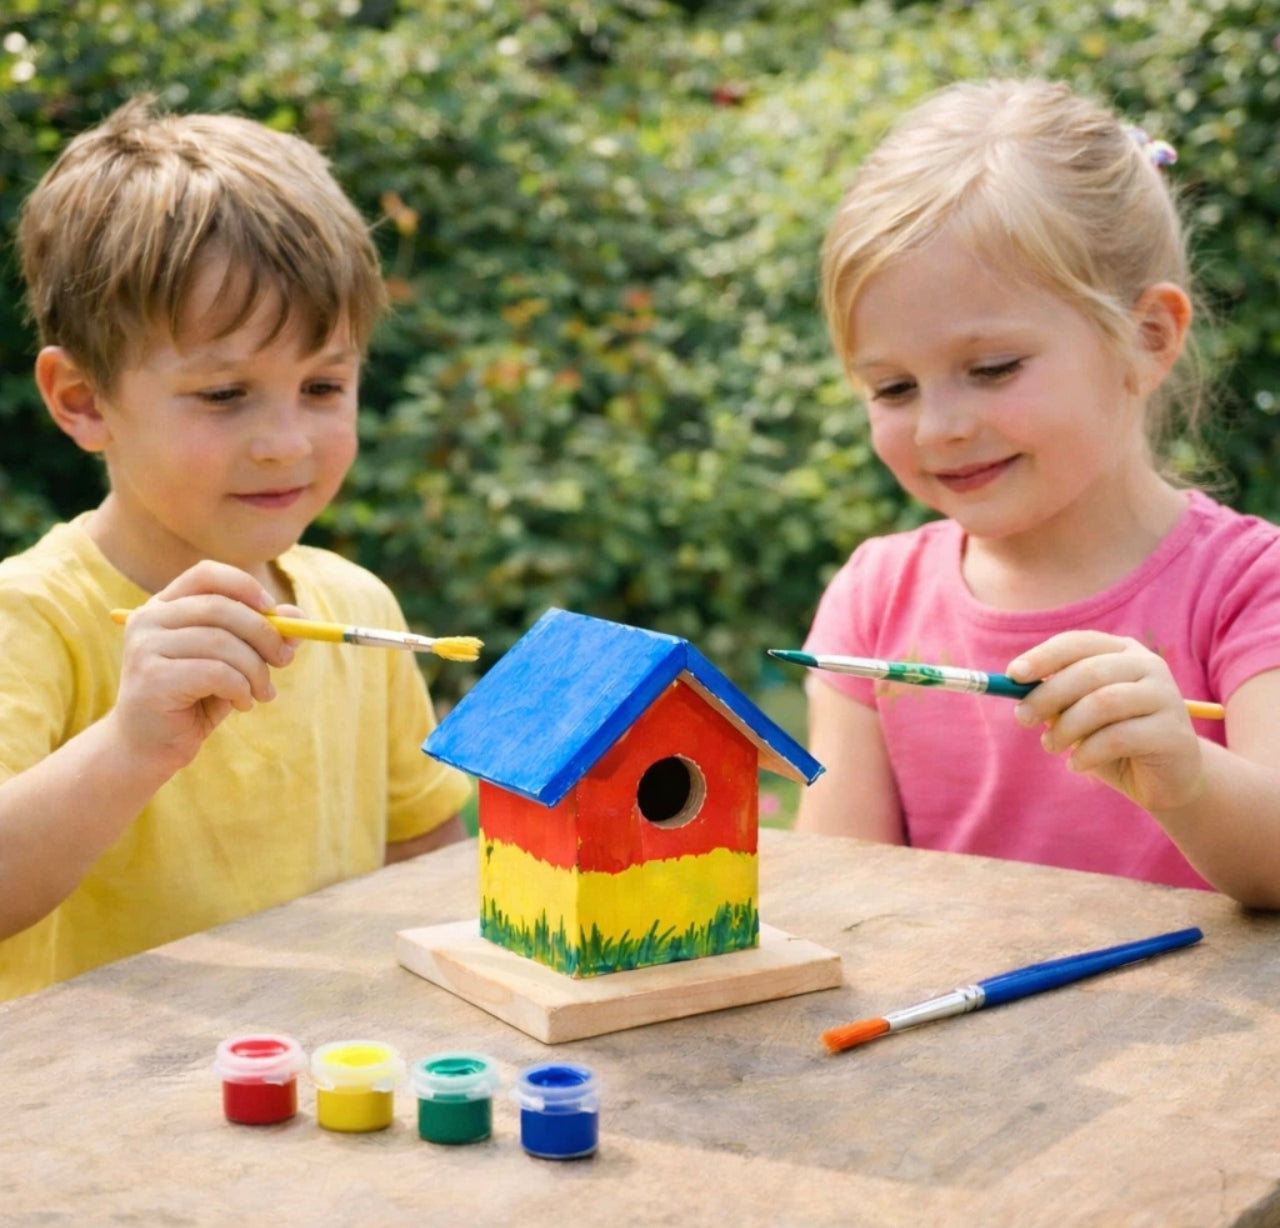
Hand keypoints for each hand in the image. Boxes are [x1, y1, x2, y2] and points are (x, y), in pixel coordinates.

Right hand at [107, 560, 300, 776]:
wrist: (149, 747)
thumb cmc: (194, 700)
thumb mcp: (233, 663)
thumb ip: (260, 638)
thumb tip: (299, 618)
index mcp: (164, 606)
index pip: (207, 574)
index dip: (245, 586)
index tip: (274, 610)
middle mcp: (148, 619)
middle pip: (222, 608)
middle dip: (264, 634)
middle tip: (285, 659)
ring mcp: (145, 647)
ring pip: (223, 643)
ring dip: (256, 670)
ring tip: (262, 693)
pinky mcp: (152, 678)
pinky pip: (216, 672)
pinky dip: (241, 688)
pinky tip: (242, 704)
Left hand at [1006, 632, 1203, 811]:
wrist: (1165, 779)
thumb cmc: (1113, 740)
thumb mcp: (1078, 715)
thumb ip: (1055, 699)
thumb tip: (1015, 689)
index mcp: (1123, 651)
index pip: (1078, 643)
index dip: (1043, 657)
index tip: (1013, 675)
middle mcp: (1149, 666)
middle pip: (1088, 671)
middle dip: (1047, 694)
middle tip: (1021, 717)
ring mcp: (1166, 696)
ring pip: (1102, 703)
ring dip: (1066, 727)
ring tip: (1049, 745)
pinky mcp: (1173, 732)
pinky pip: (1118, 737)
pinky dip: (1087, 753)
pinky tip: (1076, 765)